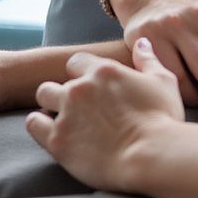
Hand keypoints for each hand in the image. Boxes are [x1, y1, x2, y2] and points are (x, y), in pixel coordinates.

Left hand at [27, 38, 183, 191]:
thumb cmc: (162, 118)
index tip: (90, 87)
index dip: (81, 74)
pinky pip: (34, 125)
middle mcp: (80, 88)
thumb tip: (141, 42)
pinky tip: (52, 132)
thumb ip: (147, 59)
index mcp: (104, 71)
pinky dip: (40, 126)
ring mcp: (66, 113)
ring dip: (50, 106)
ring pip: (42, 98)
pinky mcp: (57, 140)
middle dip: (62, 92)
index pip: (76, 62)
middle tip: (77, 107)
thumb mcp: (163, 81)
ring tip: (63, 119)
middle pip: (56, 80)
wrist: (151, 155)